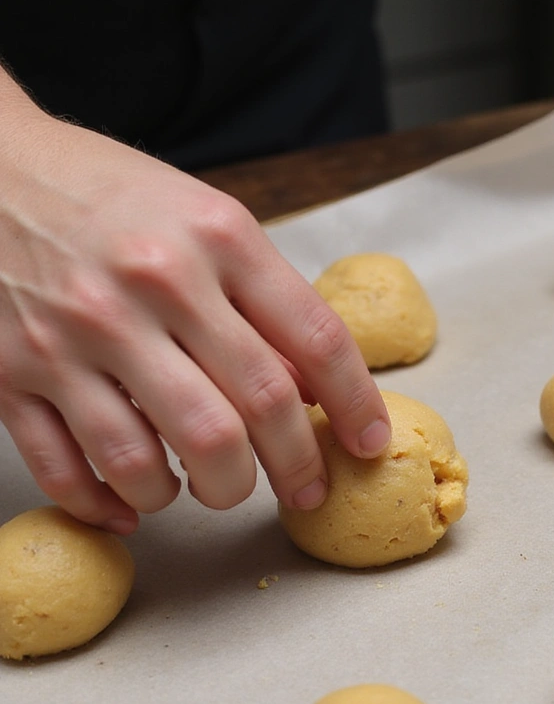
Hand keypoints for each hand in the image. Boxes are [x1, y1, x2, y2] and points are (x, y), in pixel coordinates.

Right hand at [0, 80, 389, 533]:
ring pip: (156, 462)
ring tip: (214, 487)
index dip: (355, 406)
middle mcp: (149, 287)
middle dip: (293, 470)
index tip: (368, 445)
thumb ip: (266, 302)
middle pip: (249, 414)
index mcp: (215, 239)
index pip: (315, 340)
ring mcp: (73, 334)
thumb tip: (315, 394)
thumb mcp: (208, 221)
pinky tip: (135, 504)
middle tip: (305, 489)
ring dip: (202, 493)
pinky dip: (109, 505)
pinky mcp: (11, 373)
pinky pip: (68, 471)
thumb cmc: (115, 198)